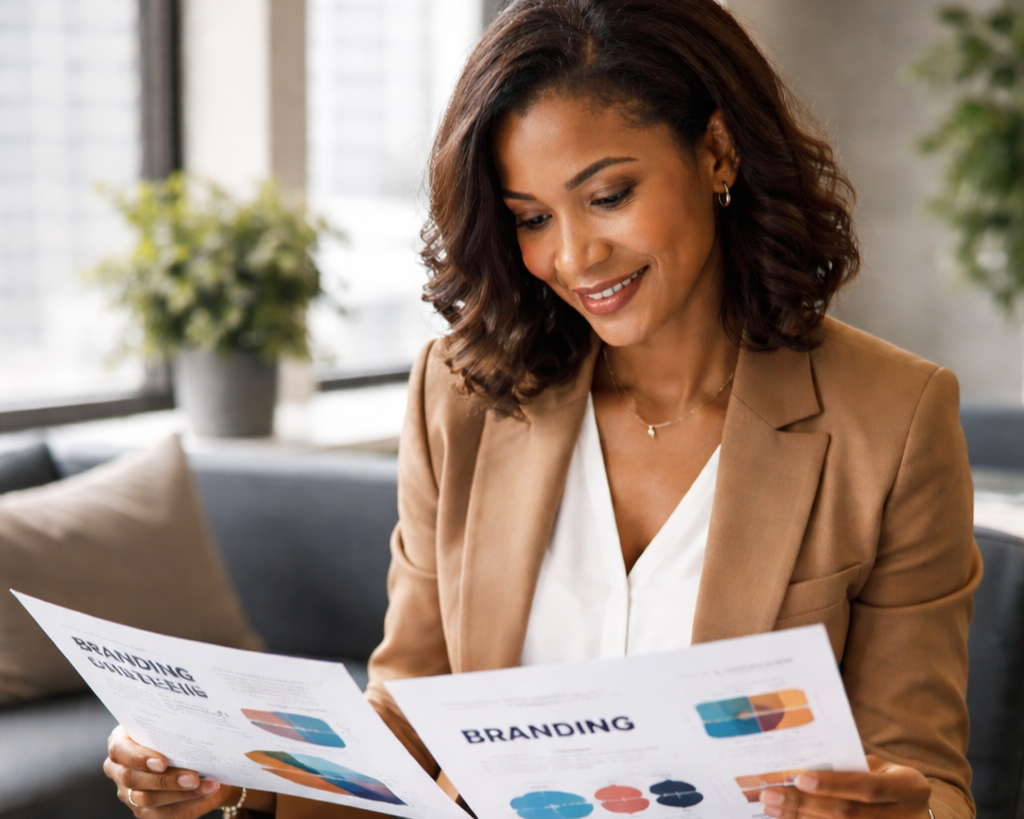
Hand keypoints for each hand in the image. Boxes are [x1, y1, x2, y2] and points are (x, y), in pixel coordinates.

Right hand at [103, 725, 231, 817]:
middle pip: (133, 779)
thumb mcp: (173, 726)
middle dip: (166, 780)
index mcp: (121, 743)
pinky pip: (160, 812)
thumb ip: (174, 724)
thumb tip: (195, 722)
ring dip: (181, 793)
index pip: (119, 750)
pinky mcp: (142, 810)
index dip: (139, 757)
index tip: (163, 762)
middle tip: (194, 777)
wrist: (194, 759)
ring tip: (206, 785)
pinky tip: (204, 793)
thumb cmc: (179, 736)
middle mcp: (119, 769)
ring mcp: (128, 792)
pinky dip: (185, 802)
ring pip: (147, 798)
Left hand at [759, 755, 931, 818]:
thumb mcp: (881, 769)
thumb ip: (851, 768)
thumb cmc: (889, 781)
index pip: (868, 787)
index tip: (800, 779)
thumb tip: (802, 767)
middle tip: (771, 794)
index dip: (834, 784)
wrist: (915, 811)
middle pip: (848, 814)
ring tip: (772, 807)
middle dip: (805, 804)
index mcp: (909, 788)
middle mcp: (906, 817)